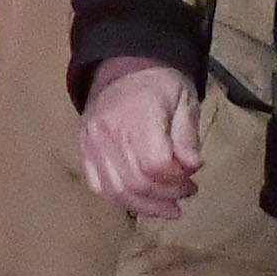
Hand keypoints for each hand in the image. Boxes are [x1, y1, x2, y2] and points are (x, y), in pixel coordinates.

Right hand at [77, 56, 207, 218]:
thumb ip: (187, 135)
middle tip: (186, 193)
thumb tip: (191, 167)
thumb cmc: (161, 84)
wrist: (124, 67)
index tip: (192, 177)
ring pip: (116, 191)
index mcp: (138, 114)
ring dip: (146, 206)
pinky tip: (143, 202)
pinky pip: (98, 186)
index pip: (155, 163)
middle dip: (166, 195)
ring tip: (169, 208)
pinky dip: (122, 200)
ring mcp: (92, 143)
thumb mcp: (185, 100)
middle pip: (136, 182)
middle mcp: (109, 131)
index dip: (176, 178)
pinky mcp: (84, 151)